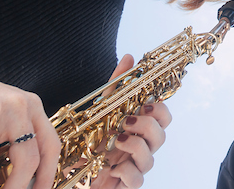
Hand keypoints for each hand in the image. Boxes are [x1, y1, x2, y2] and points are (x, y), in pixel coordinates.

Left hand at [90, 55, 172, 188]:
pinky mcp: (126, 184)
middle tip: (127, 121)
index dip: (161, 109)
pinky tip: (111, 169)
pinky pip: (138, 181)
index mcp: (137, 129)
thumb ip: (116, 87)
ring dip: (135, 147)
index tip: (146, 104)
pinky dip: (126, 173)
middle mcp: (140, 148)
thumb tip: (130, 57)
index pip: (163, 117)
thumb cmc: (90, 142)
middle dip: (148, 126)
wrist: (70, 173)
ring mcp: (134, 167)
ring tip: (116, 140)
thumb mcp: (100, 110)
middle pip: (162, 136)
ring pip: (151, 159)